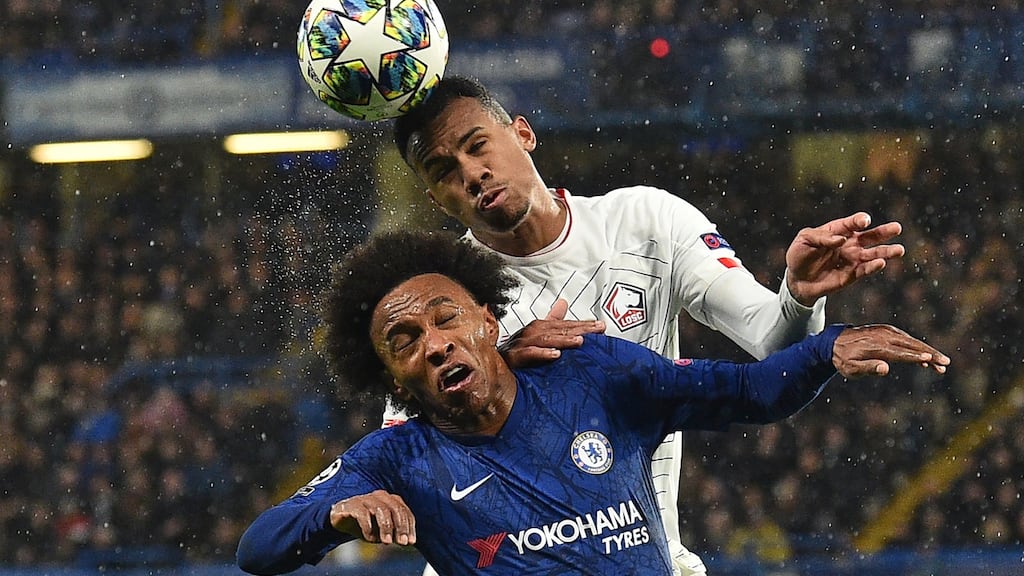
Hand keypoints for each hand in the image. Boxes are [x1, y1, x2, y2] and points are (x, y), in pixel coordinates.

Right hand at [330, 490, 415, 544]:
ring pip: (381, 509)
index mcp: (390, 500)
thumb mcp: (381, 531)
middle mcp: (379, 496)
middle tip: (402, 542)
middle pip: (395, 508)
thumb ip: (393, 534)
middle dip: (401, 527)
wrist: (341, 520)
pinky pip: (363, 514)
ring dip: (386, 527)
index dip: (409, 526)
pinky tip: (369, 538)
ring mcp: (366, 498)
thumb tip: (406, 541)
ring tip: (387, 542)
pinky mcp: (352, 504)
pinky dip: (368, 527)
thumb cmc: (365, 524)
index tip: (411, 541)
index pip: (404, 511)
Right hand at [498, 299, 604, 367]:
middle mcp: (532, 331)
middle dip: (580, 329)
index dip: (584, 324)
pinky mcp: (514, 357)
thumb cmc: (519, 349)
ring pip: (546, 339)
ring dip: (563, 339)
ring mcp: (523, 343)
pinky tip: (556, 355)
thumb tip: (563, 302)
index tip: (602, 326)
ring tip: (580, 341)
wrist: (494, 364)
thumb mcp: (538, 334)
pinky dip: (542, 354)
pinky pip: (529, 354)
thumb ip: (553, 320)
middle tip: (599, 330)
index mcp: (540, 326)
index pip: (566, 324)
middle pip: (559, 329)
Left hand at [786, 212, 904, 305]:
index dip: (858, 221)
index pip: (851, 223)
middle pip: (870, 236)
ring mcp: (852, 259)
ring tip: (899, 250)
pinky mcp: (851, 275)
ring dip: (886, 252)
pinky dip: (872, 267)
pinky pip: (864, 270)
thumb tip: (841, 239)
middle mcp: (849, 243)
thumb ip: (822, 238)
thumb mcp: (804, 240)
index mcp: (838, 231)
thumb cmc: (799, 255)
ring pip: (873, 254)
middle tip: (897, 228)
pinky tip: (881, 263)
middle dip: (884, 232)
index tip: (864, 221)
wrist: (796, 279)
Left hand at [832, 324, 949, 377]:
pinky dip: (918, 348)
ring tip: (942, 365)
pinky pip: (906, 340)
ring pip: (912, 342)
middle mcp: (883, 336)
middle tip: (946, 364)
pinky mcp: (888, 331)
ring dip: (928, 352)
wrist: (834, 342)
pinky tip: (926, 359)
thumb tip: (885, 369)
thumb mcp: (851, 368)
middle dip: (930, 354)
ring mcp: (887, 332)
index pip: (899, 353)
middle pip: (911, 345)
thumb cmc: (843, 359)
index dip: (915, 357)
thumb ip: (867, 368)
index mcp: (876, 347)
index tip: (931, 361)